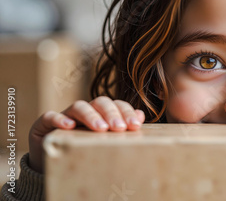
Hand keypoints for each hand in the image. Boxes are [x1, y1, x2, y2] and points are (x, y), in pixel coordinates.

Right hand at [28, 96, 144, 173]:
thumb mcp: (104, 141)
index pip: (116, 105)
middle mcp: (85, 111)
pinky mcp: (44, 124)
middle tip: (119, 128)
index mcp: (101, 113)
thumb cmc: (83, 149)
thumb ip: (121, 127)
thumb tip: (141, 115)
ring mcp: (65, 115)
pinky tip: (69, 126)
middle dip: (112, 114)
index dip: (126, 112)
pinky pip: (50, 116)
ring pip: (79, 106)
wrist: (51, 162)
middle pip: (100, 103)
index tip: (135, 125)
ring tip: (101, 128)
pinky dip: (59, 119)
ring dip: (91, 115)